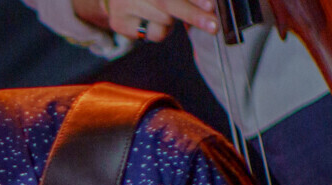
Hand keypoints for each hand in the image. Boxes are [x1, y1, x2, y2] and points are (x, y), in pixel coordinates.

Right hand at [73, 0, 216, 40]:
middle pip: (166, 5)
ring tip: (165, 13)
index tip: (210, 6)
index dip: (194, 0)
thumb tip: (209, 7)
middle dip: (193, 15)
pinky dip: (160, 30)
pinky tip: (153, 21)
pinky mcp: (118, 24)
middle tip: (213, 26)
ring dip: (172, 21)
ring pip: (162, 21)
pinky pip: (151, 34)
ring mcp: (122, 6)